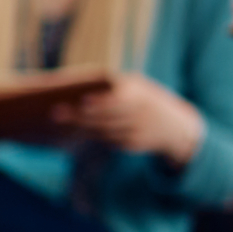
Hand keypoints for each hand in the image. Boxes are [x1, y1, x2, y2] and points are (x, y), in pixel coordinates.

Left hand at [57, 72, 203, 165]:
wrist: (177, 127)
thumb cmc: (150, 101)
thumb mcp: (142, 88)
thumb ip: (120, 87)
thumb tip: (85, 89)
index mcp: (143, 95)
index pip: (116, 99)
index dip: (98, 102)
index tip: (79, 100)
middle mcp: (140, 114)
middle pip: (104, 116)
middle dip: (79, 115)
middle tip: (55, 113)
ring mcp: (136, 130)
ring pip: (102, 129)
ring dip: (80, 126)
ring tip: (60, 121)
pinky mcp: (132, 144)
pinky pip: (107, 139)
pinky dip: (91, 134)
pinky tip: (76, 130)